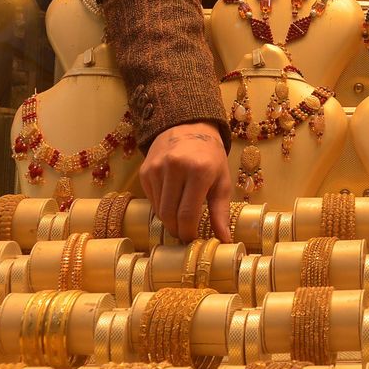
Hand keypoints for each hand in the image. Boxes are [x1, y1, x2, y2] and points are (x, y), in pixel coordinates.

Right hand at [139, 121, 232, 243]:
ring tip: (180, 220)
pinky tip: (172, 201)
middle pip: (169, 214)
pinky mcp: (145, 170)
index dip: (188, 232)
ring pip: (158, 209)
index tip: (192, 241)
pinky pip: (151, 198)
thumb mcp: (222, 181)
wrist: (189, 128)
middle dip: (177, 230)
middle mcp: (175, 168)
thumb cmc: (210, 157)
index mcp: (199, 171)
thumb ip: (221, 212)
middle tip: (185, 235)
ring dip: (169, 220)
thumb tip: (224, 240)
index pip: (187, 213)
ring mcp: (157, 168)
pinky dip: (161, 206)